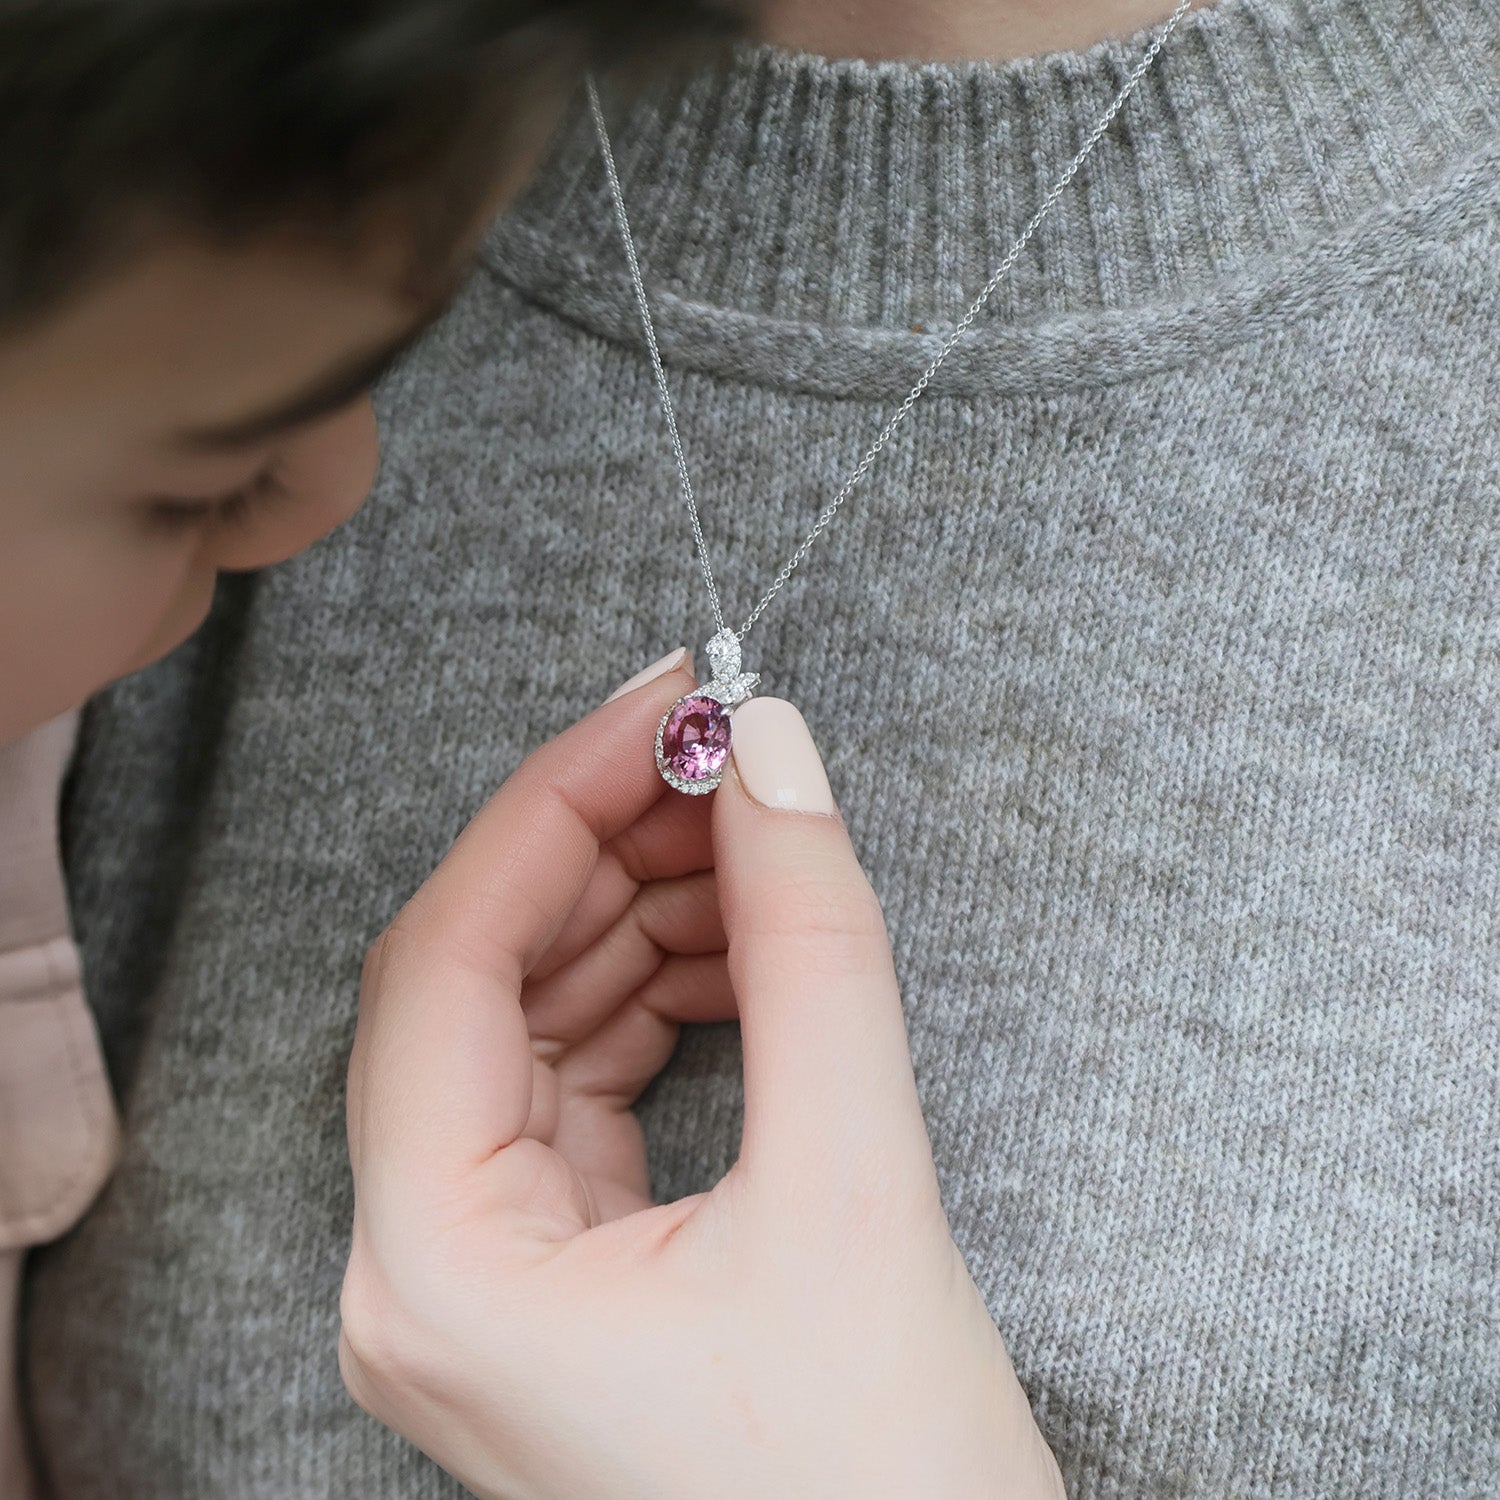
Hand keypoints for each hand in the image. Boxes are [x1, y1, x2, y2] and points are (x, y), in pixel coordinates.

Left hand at [340, 657, 1064, 1499]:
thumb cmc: (882, 1499)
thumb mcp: (857, 1189)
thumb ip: (809, 944)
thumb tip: (769, 751)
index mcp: (435, 1270)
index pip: (446, 957)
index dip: (554, 803)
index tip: (660, 700)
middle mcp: (423, 1273)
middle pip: (479, 980)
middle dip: (603, 849)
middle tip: (719, 755)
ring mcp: (483, 1280)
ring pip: (532, 1024)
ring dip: (636, 916)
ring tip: (750, 844)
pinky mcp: (555, 1276)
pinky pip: (579, 1086)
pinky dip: (657, 997)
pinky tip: (741, 948)